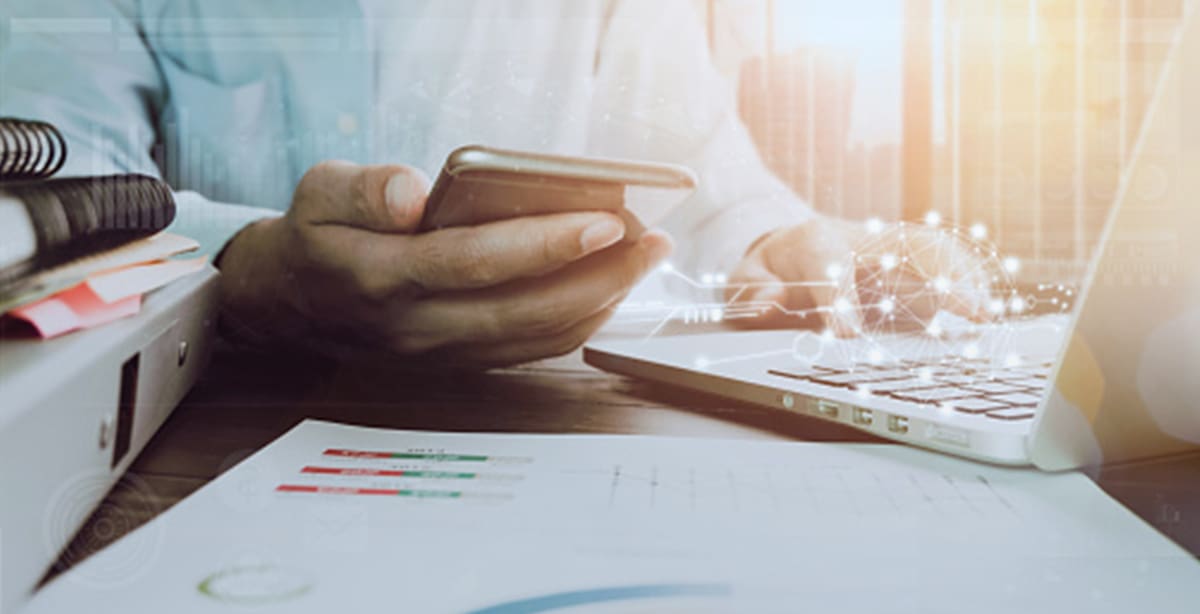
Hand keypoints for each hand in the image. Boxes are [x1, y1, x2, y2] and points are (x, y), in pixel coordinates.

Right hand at [217, 160, 672, 366]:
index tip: (606, 220)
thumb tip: (414, 194)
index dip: (543, 245)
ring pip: (535, 338)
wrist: (291, 305)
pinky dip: (579, 322)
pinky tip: (609, 287)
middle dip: (599, 277)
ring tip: (645, 257)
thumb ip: (363, 189)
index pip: (474, 263)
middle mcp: (416, 326)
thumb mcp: (318, 192)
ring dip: (600, 301)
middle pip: (523, 310)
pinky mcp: (459, 363)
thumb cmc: (316, 235)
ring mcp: (441, 353)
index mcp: (381, 276)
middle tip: (654, 240)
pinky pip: (531, 351)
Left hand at [725, 215, 991, 335]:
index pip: (831, 268)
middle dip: (935, 274)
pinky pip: (945, 261)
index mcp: (814, 242)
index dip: (840, 301)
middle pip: (904, 244)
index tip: (848, 334)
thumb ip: (752, 291)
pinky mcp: (908, 260)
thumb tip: (770, 303)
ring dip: (964, 277)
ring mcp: (889, 247)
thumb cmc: (773, 270)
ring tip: (986, 315)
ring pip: (933, 250)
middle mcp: (860, 238)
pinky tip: (984, 311)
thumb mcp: (746, 279)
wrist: (793, 245)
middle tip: (965, 311)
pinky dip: (968, 281)